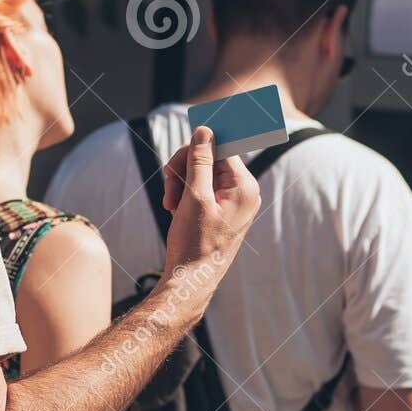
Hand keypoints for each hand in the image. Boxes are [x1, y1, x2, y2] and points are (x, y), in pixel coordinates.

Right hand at [157, 126, 259, 307]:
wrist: (190, 280)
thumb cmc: (194, 242)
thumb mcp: (194, 197)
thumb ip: (200, 160)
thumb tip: (206, 130)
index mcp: (244, 186)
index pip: (221, 146)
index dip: (196, 147)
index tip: (182, 147)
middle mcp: (244, 191)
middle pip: (209, 157)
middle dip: (184, 168)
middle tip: (167, 187)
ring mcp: (234, 201)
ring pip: (201, 172)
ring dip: (180, 183)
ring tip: (169, 204)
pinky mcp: (222, 210)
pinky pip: (202, 188)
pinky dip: (184, 194)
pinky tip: (175, 209)